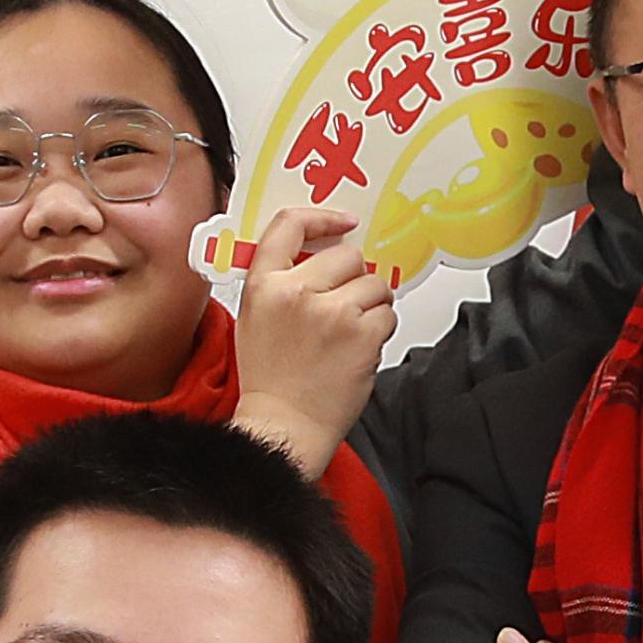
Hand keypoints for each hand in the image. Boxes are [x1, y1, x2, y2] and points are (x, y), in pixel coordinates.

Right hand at [232, 201, 396, 475]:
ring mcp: (332, 312)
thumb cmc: (271, 379)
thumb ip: (279, 281)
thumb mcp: (254, 318)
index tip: (344, 222)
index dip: (323, 217)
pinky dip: (381, 329)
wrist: (285, 425)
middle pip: (347, 255)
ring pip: (374, 284)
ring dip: (371, 305)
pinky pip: (388, 313)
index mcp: (264, 285)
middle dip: (354, 277)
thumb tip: (318, 254)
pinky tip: (360, 348)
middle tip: (345, 305)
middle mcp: (297, 292)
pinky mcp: (362, 334)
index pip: (290, 225)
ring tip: (351, 332)